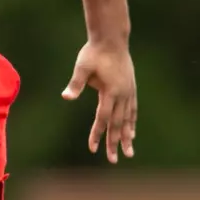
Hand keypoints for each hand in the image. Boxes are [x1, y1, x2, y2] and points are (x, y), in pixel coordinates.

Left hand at [61, 40, 136, 162]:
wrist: (112, 38)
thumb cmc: (94, 52)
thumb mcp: (82, 66)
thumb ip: (76, 83)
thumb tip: (66, 97)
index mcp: (111, 92)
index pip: (103, 119)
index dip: (97, 134)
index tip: (92, 148)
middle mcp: (123, 94)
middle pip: (118, 124)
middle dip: (115, 143)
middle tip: (114, 160)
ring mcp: (129, 91)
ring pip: (128, 119)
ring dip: (128, 137)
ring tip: (130, 152)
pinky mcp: (131, 87)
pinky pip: (133, 110)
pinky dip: (132, 122)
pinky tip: (133, 132)